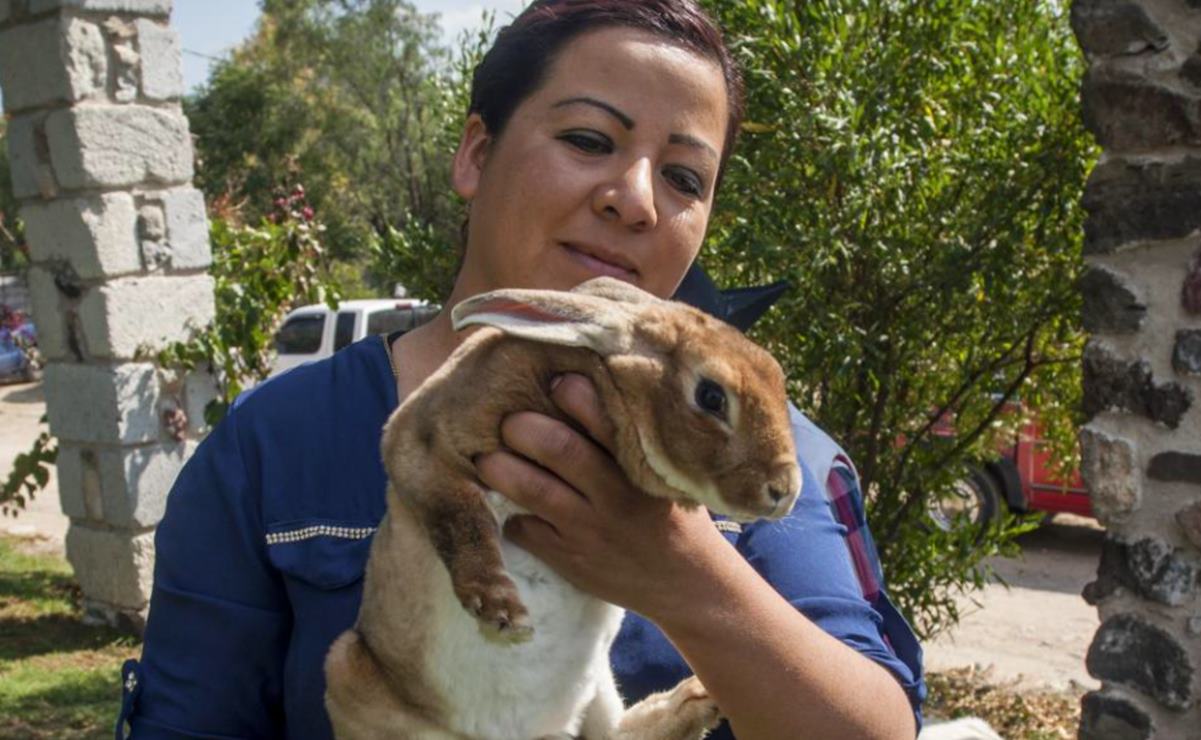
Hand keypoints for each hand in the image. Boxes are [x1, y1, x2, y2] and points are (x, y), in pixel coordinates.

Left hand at [474, 373, 732, 618]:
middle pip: (559, 449)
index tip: (556, 382)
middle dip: (523, 428)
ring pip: (532, 490)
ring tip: (486, 458)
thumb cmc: (673, 516)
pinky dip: (511, 515)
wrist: (688, 586)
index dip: (575, 395)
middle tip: (508, 421)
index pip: (605, 420)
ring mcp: (589, 531)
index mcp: (642, 468)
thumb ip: (632, 443)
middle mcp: (615, 497)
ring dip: (500, 468)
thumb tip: (585, 392)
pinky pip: (525, 531)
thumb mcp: (666, 476)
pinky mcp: (570, 561)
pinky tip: (511, 507)